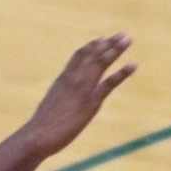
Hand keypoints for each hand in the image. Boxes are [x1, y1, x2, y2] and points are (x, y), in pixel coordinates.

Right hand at [17, 34, 137, 157]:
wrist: (36, 136)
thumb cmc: (41, 127)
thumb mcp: (51, 106)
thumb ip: (59, 98)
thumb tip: (60, 101)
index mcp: (62, 79)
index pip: (78, 56)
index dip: (92, 46)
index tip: (103, 38)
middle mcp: (73, 79)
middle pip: (92, 55)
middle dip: (108, 43)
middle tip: (123, 34)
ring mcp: (82, 89)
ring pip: (100, 63)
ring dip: (115, 50)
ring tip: (127, 39)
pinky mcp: (91, 102)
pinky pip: (109, 83)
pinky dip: (122, 73)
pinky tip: (133, 65)